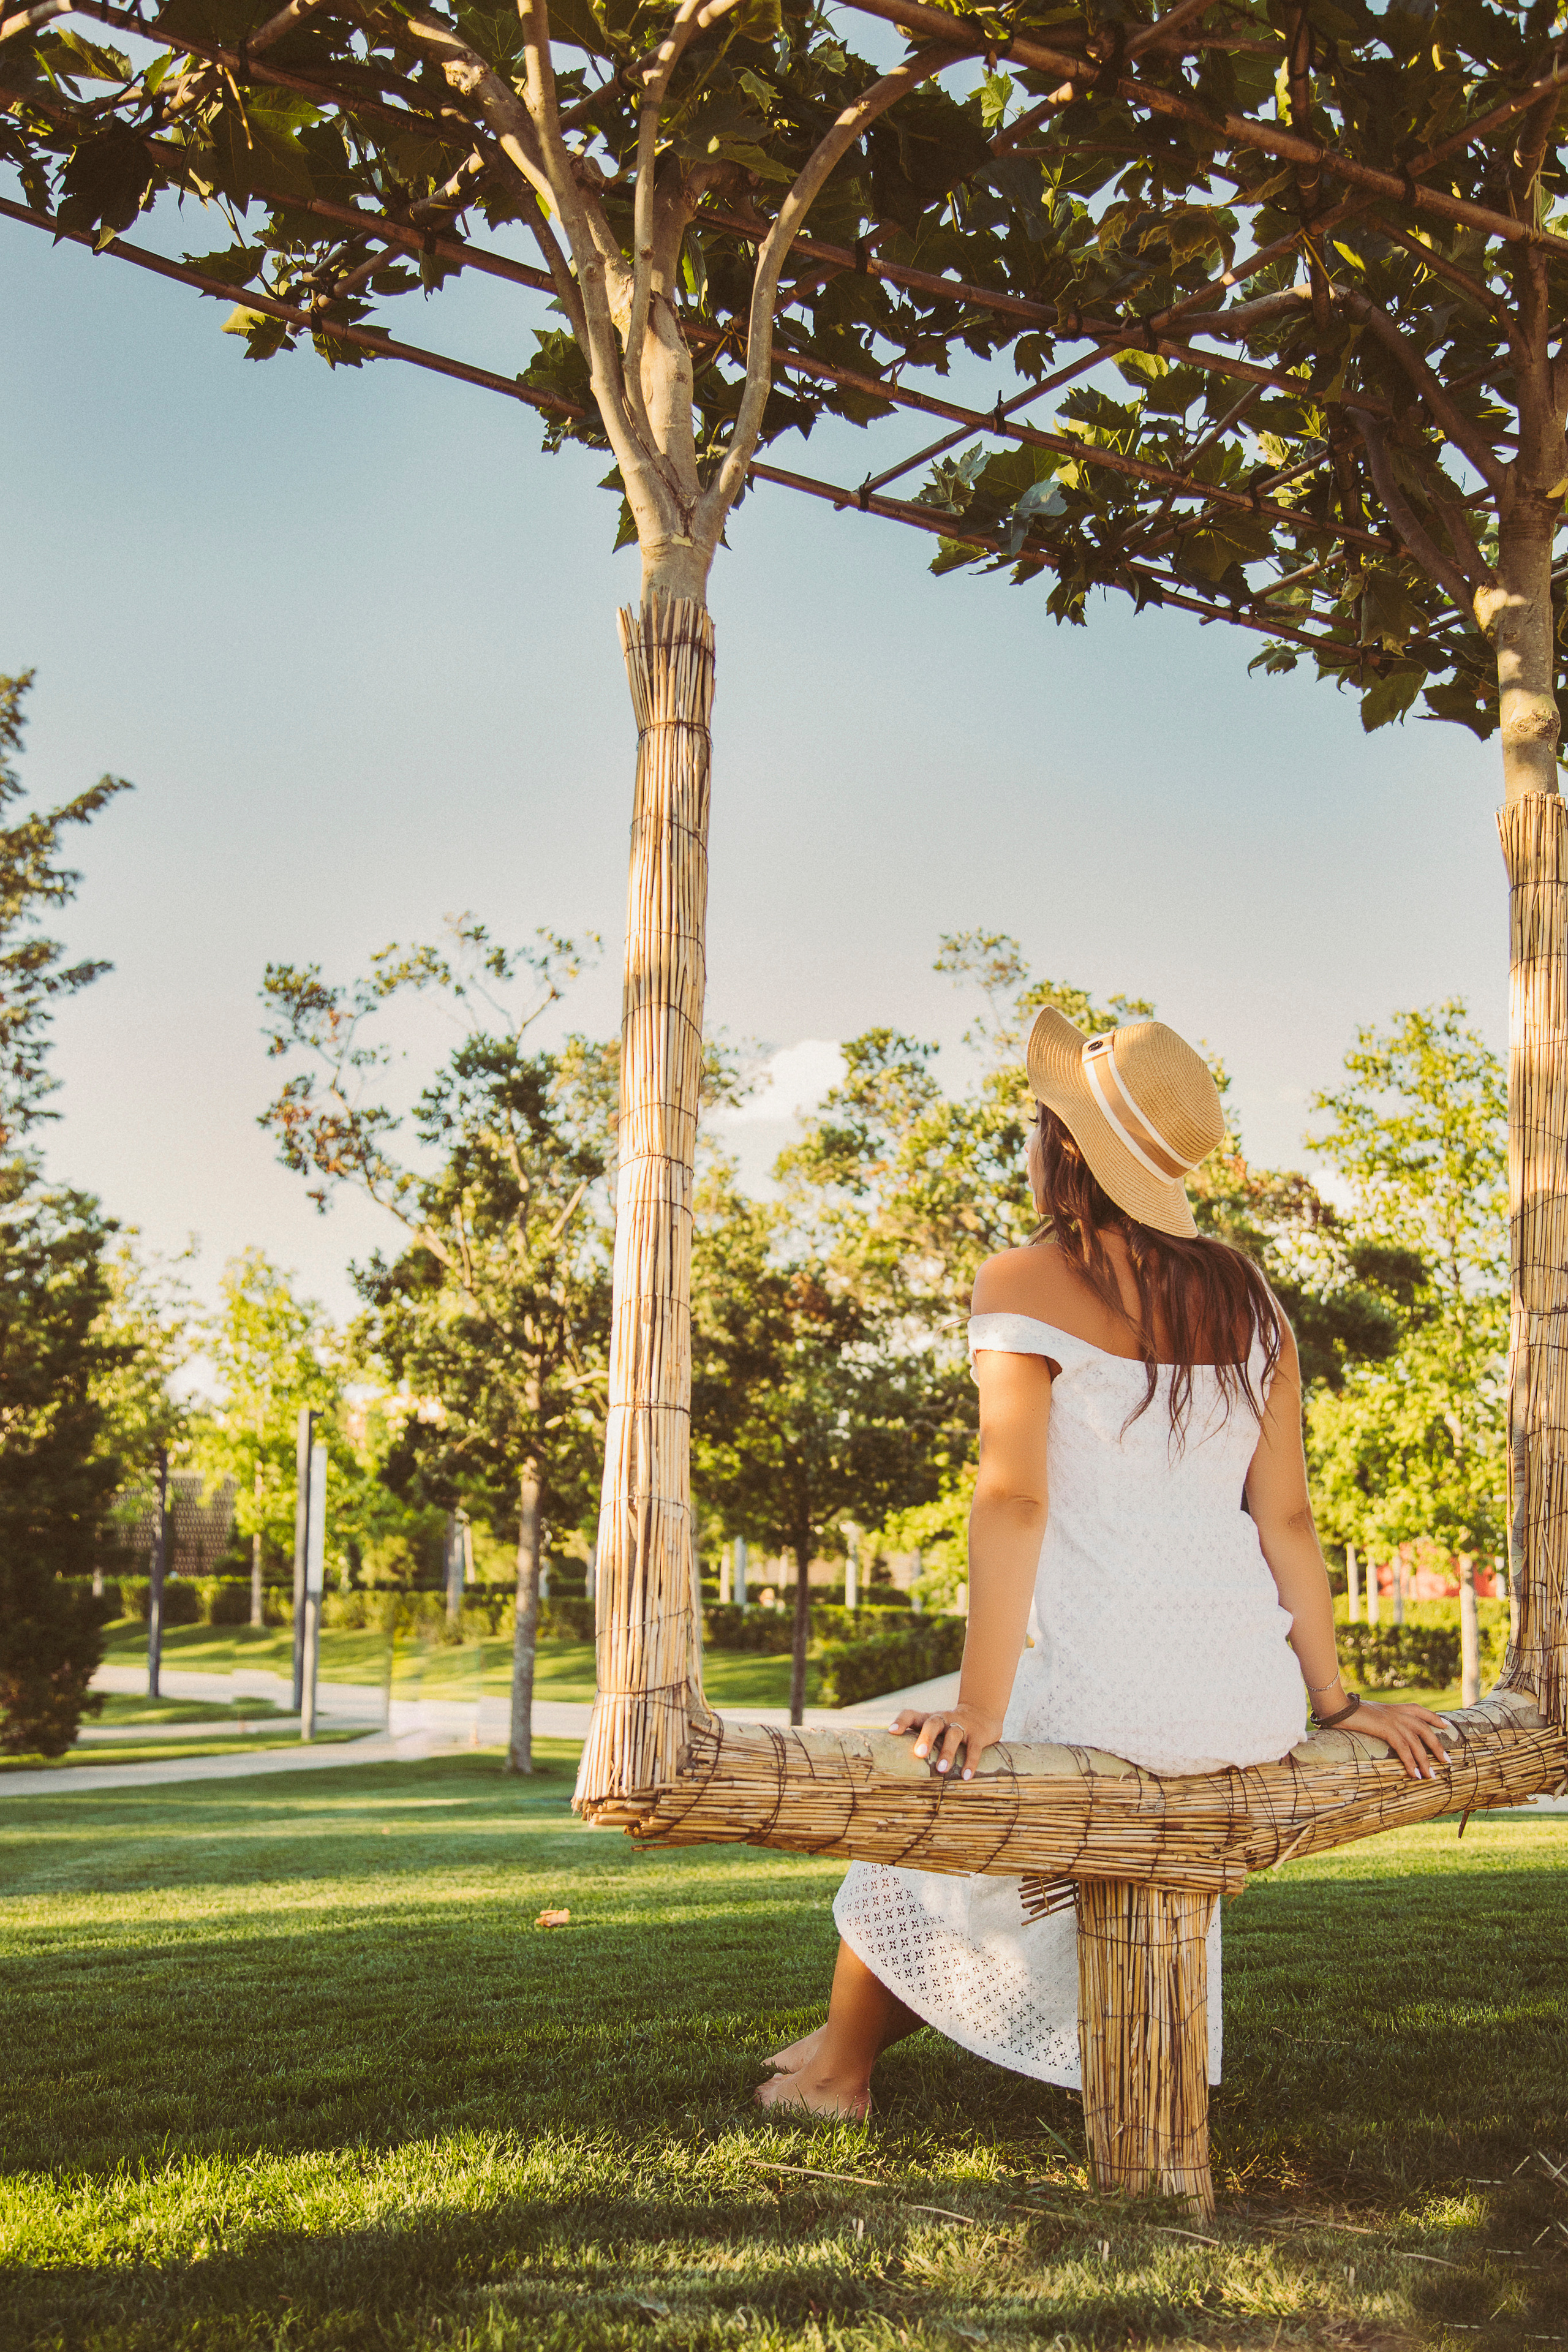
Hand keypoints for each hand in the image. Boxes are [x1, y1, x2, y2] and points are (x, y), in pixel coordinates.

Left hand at [889, 1702, 1004, 1781]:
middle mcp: (944, 1719)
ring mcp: (962, 1726)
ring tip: (941, 1770)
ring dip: (947, 1752)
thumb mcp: (935, 1729)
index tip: (892, 1732)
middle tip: (919, 1754)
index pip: (912, 1714)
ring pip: (953, 1735)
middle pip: (933, 1724)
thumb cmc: (950, 1728)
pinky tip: (966, 1776)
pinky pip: (974, 1748)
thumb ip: (920, 1741)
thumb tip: (898, 1766)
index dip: (902, 1721)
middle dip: (926, 1738)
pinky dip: (970, 1762)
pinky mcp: (978, 1735)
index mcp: (930, 1719)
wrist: (983, 1713)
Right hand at [1336, 1695, 1451, 1779]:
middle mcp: (1397, 1713)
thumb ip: (1378, 1719)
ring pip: (1416, 1742)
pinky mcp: (1386, 1729)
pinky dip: (1411, 1762)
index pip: (1420, 1710)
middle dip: (1437, 1746)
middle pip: (1424, 1729)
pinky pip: (1403, 1748)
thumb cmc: (1347, 1710)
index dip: (1434, 1718)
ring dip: (1425, 1761)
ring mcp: (1392, 1720)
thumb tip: (1377, 1727)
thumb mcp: (1369, 1714)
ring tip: (1432, 1776)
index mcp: (1394, 1708)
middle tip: (1447, 1761)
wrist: (1336, 1705)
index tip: (1445, 1726)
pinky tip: (1415, 1774)